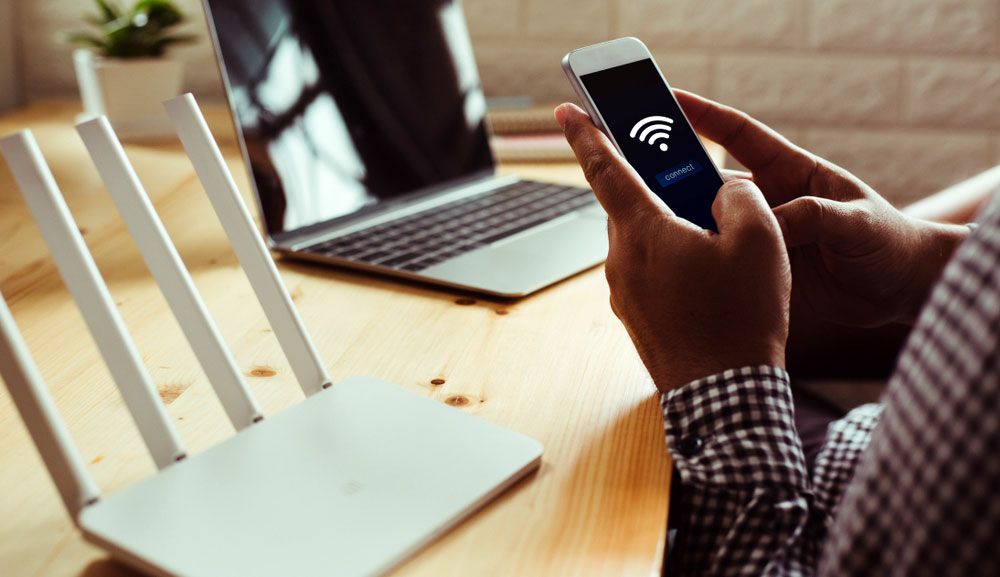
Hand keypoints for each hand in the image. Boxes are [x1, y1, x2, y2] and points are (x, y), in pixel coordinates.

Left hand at [555, 103, 790, 392]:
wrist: (724, 398)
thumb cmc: (741, 319)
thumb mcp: (760, 240)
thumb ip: (738, 197)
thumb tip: (722, 193)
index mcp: (642, 232)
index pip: (604, 168)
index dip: (586, 133)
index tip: (567, 111)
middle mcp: (621, 262)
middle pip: (632, 206)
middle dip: (659, 189)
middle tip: (692, 182)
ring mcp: (625, 295)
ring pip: (644, 242)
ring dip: (672, 232)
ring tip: (720, 243)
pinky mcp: (637, 319)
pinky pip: (650, 275)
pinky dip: (673, 264)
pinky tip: (711, 281)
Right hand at [675, 90, 968, 326]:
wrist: (902, 291)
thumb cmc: (889, 242)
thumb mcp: (857, 222)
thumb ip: (814, 216)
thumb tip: (767, 224)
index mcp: (789, 172)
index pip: (738, 135)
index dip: (702, 115)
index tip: (667, 101)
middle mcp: (766, 201)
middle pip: (709, 182)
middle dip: (672, 175)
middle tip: (636, 175)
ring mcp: (759, 237)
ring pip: (708, 226)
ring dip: (682, 227)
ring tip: (649, 228)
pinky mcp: (757, 273)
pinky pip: (721, 266)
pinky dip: (697, 267)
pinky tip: (674, 269)